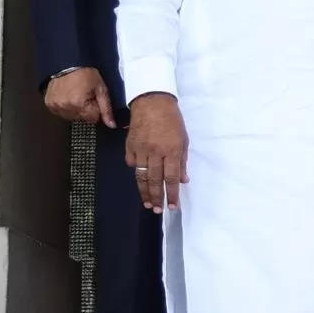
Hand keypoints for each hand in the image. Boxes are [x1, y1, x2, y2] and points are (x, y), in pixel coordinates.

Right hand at [44, 67, 115, 126]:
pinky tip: (68, 97)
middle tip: (86, 95)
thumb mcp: (101, 89)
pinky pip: (60, 112)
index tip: (95, 99)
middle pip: (82, 119)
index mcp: (79, 104)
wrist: (69, 63)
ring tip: (76, 95)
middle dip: (87, 109)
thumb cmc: (85, 73)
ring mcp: (55, 106)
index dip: (97, 109)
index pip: (93, 119)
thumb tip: (112, 124)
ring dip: (76, 109)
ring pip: (71, 117)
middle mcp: (65, 107)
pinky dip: (66, 107)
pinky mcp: (49, 103)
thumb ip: (106, 109)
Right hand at [126, 93, 187, 213]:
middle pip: (154, 180)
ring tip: (148, 203)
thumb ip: (182, 161)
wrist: (152, 102)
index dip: (172, 194)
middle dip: (156, 197)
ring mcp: (141, 149)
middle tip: (158, 210)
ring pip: (141, 176)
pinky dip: (136, 172)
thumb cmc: (172, 120)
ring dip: (144, 192)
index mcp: (172, 150)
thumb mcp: (184, 139)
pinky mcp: (130, 146)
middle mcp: (156, 152)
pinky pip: (132, 163)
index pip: (172, 178)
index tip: (172, 206)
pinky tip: (140, 180)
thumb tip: (183, 180)